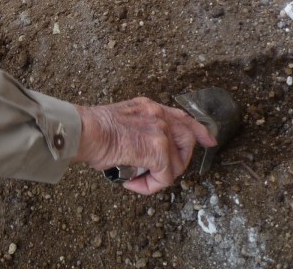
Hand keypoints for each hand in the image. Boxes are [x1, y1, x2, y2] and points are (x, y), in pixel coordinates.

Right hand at [74, 97, 215, 195]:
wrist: (84, 131)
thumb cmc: (91, 130)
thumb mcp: (121, 120)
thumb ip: (138, 129)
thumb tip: (142, 152)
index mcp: (149, 107)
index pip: (181, 116)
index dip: (198, 130)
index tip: (208, 140)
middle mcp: (158, 114)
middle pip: (188, 139)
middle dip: (179, 162)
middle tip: (160, 173)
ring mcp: (160, 131)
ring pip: (176, 165)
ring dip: (157, 177)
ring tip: (136, 178)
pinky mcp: (157, 150)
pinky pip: (165, 178)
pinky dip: (149, 185)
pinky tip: (130, 182)